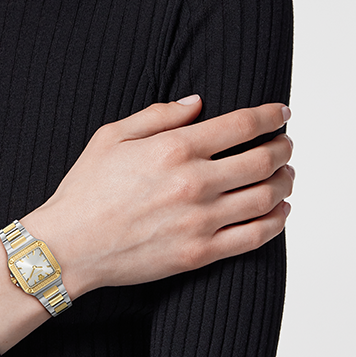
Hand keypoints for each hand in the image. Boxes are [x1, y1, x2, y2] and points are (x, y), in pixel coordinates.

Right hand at [23, 95, 293, 293]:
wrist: (69, 246)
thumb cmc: (85, 190)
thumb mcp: (111, 137)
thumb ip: (158, 115)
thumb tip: (197, 103)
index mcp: (173, 148)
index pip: (242, 125)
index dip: (270, 115)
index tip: (281, 112)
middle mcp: (193, 183)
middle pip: (264, 160)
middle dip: (283, 148)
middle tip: (286, 144)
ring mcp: (200, 221)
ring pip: (266, 198)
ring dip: (285, 182)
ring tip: (286, 175)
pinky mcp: (199, 254)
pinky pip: (254, 237)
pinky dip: (277, 222)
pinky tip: (280, 211)